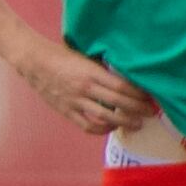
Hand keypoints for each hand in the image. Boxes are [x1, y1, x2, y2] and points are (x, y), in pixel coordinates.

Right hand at [16, 44, 152, 141]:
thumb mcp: (85, 56)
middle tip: (151, 112)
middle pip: (119, 103)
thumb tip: (124, 75)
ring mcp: (75, 102)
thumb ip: (102, 67)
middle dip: (139, 109)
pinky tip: (112, 128)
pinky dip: (102, 130)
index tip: (150, 96)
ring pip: (106, 118)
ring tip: (137, 124)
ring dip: (125, 123)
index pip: (122, 86)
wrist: (34, 61)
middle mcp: (85, 88)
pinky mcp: (66, 111)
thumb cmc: (61, 54)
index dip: (139, 94)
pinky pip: (88, 126)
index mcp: (91, 72)